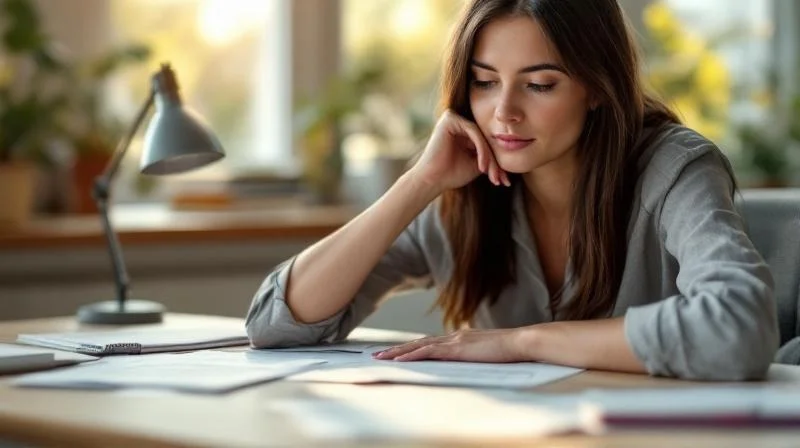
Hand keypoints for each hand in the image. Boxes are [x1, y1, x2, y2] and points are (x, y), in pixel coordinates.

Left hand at [372, 328, 526, 362]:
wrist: (521, 342)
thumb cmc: (510, 350)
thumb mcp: (487, 353)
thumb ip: (474, 355)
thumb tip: (468, 362)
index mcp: (460, 338)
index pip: (429, 343)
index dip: (411, 348)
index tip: (396, 353)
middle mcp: (453, 336)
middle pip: (418, 343)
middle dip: (396, 349)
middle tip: (377, 355)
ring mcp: (454, 341)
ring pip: (418, 346)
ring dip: (397, 352)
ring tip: (380, 358)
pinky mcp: (456, 349)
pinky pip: (428, 353)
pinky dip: (411, 356)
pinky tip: (399, 361)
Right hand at [408, 110, 509, 193]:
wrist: (432, 180)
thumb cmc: (452, 174)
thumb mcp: (479, 164)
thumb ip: (492, 156)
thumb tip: (512, 155)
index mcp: (464, 132)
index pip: (487, 143)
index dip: (496, 162)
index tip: (504, 181)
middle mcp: (459, 123)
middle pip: (486, 138)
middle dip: (495, 161)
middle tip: (501, 179)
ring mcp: (454, 118)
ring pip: (482, 135)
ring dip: (489, 156)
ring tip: (490, 173)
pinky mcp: (450, 118)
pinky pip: (474, 131)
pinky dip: (481, 149)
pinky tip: (481, 165)